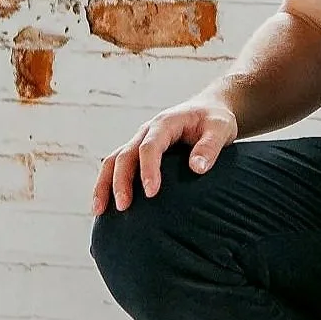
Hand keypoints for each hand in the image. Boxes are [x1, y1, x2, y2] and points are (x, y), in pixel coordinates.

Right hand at [91, 94, 238, 215]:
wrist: (209, 108)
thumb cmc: (216, 119)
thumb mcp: (221, 128)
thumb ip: (210, 146)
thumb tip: (196, 168)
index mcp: (165, 123)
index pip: (150, 146)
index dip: (148, 169)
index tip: (152, 193)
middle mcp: (147, 131)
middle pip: (125, 155)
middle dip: (121, 181)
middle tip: (124, 207)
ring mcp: (140, 141)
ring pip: (113, 160)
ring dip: (104, 184)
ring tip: (99, 211)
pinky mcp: (139, 152)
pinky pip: (118, 166)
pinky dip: (107, 183)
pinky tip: (105, 206)